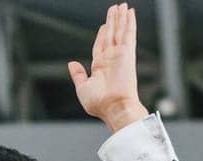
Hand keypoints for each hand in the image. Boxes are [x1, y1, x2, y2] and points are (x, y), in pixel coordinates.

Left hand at [68, 4, 148, 132]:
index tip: (104, 25)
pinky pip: (129, 33)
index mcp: (100, 67)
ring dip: (121, 18)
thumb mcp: (82, 88)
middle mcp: (111, 59)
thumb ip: (78, 75)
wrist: (114, 107)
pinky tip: (130, 12)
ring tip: (123, 6)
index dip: (102, 34)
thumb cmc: (99, 104)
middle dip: (113, 22)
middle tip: (115, 9)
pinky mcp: (127, 53)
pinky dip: (129, 22)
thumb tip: (71, 64)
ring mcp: (120, 55)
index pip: (101, 46)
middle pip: (111, 35)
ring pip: (120, 31)